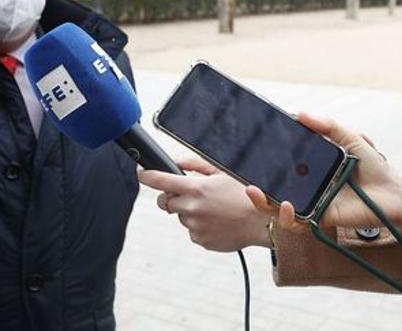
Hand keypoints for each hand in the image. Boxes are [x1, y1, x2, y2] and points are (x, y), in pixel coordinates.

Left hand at [139, 156, 271, 251]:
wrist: (261, 223)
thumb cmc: (243, 195)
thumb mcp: (221, 172)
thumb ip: (195, 165)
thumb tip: (175, 162)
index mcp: (196, 188)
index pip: (160, 181)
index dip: (146, 176)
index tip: (141, 174)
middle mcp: (192, 208)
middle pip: (165, 203)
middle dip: (171, 198)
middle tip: (188, 195)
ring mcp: (195, 226)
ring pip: (181, 217)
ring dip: (190, 212)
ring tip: (213, 209)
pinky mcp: (200, 240)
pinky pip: (192, 231)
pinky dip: (200, 226)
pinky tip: (216, 221)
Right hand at [242, 112, 401, 244]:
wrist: (394, 192)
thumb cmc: (372, 166)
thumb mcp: (348, 138)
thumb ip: (326, 125)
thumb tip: (300, 113)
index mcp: (308, 167)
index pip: (278, 165)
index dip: (261, 161)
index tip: (248, 150)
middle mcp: (305, 187)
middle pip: (270, 189)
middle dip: (252, 186)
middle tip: (244, 178)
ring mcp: (310, 204)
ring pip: (275, 208)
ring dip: (261, 202)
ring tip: (255, 191)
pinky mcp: (319, 218)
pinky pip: (296, 222)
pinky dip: (286, 216)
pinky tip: (286, 205)